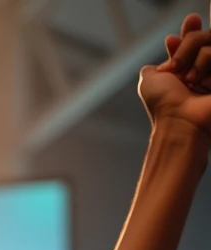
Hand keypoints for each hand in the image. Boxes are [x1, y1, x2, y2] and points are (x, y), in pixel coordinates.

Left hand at [139, 13, 210, 136]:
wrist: (180, 122)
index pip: (193, 40)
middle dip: (190, 43)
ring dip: (199, 59)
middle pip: (203, 37)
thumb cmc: (163, 104)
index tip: (190, 21)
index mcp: (184, 71)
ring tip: (191, 81)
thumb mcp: (149, 83)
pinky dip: (208, 67)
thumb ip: (151, 70)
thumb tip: (154, 67)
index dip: (191, 31)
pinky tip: (204, 85)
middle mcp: (202, 72)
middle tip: (178, 66)